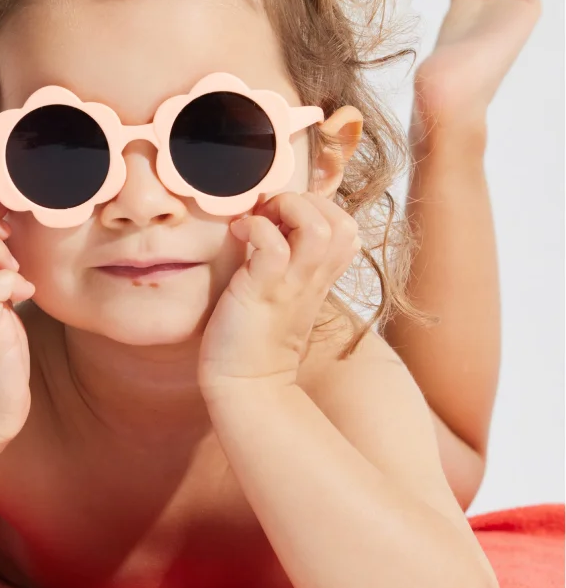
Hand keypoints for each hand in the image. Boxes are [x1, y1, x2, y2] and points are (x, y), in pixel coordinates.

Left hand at [197, 190, 361, 393]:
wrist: (246, 385)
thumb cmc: (255, 335)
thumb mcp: (285, 292)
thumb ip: (290, 261)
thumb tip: (275, 222)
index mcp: (320, 276)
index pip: (347, 228)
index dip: (318, 209)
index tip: (282, 218)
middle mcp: (312, 278)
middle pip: (342, 223)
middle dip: (304, 203)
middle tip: (270, 215)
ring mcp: (291, 285)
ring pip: (317, 229)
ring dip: (287, 210)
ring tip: (260, 219)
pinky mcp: (263, 291)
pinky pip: (274, 247)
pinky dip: (257, 228)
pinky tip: (239, 233)